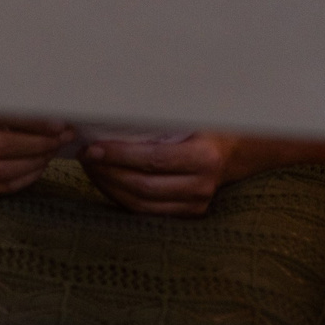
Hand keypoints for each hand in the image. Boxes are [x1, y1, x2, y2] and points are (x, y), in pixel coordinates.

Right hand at [0, 106, 70, 194]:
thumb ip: (15, 101)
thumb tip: (57, 107)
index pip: (0, 115)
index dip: (33, 121)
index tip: (59, 124)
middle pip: (1, 145)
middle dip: (38, 143)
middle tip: (62, 139)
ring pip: (1, 170)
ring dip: (34, 162)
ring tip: (52, 151)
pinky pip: (0, 187)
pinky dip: (25, 178)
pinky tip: (39, 166)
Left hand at [79, 131, 241, 216]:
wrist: (236, 150)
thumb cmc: (208, 124)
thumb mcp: (193, 115)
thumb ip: (164, 116)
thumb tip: (117, 109)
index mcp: (206, 157)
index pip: (153, 160)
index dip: (120, 155)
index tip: (94, 147)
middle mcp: (202, 186)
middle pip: (144, 186)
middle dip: (109, 171)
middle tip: (87, 156)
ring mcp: (195, 205)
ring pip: (141, 204)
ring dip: (110, 187)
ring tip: (92, 168)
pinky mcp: (187, 215)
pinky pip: (146, 212)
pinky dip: (122, 197)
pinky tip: (108, 181)